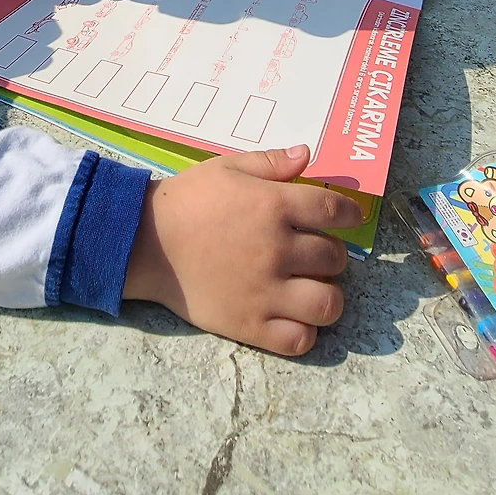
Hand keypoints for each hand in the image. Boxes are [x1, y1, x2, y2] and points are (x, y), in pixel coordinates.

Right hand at [122, 146, 362, 356]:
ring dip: (327, 294)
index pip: (334, 212)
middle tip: (316, 252)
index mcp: (274, 207)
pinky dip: (305, 331)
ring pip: (327, 304)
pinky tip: (293, 316)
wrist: (145, 242)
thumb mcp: (228, 167)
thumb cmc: (187, 200)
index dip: (350, 214)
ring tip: (312, 288)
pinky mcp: (250, 325)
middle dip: (332, 253)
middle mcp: (277, 250)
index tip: (349, 218)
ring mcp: (265, 292)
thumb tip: (308, 155)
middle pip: (334, 258)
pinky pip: (299, 340)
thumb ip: (271, 163)